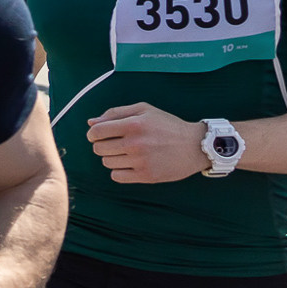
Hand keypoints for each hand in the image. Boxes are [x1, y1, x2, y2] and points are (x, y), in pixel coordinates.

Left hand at [86, 103, 207, 182]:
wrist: (195, 146)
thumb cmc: (167, 126)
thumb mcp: (144, 110)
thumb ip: (115, 113)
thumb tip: (91, 123)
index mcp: (134, 124)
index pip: (97, 132)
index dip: (93, 134)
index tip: (98, 135)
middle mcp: (136, 143)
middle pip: (99, 148)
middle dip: (102, 145)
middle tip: (115, 144)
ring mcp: (140, 161)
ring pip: (107, 162)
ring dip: (112, 158)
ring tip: (126, 153)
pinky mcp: (146, 175)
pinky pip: (116, 176)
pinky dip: (119, 171)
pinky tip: (129, 164)